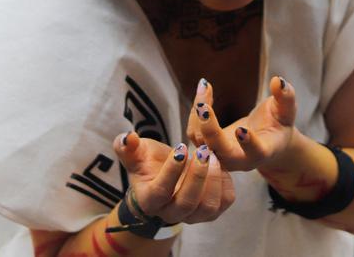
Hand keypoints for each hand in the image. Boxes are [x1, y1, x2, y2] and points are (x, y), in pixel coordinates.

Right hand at [113, 132, 234, 225]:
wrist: (167, 174)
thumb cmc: (150, 163)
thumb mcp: (137, 152)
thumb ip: (127, 146)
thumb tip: (128, 138)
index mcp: (150, 200)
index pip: (161, 192)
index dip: (171, 171)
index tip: (180, 148)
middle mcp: (171, 213)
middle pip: (187, 203)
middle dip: (197, 176)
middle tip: (203, 150)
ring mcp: (193, 215)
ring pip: (208, 207)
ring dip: (213, 179)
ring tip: (212, 155)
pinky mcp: (212, 210)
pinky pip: (225, 201)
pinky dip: (225, 182)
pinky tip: (219, 164)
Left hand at [186, 76, 296, 171]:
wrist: (267, 141)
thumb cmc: (279, 125)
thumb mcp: (287, 111)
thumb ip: (286, 97)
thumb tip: (279, 81)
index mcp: (262, 153)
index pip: (256, 152)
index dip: (249, 143)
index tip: (241, 129)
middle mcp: (239, 160)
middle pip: (220, 151)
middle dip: (209, 130)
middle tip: (203, 107)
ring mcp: (221, 156)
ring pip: (201, 140)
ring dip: (199, 115)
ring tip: (205, 87)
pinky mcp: (209, 147)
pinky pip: (195, 133)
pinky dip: (196, 112)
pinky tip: (205, 91)